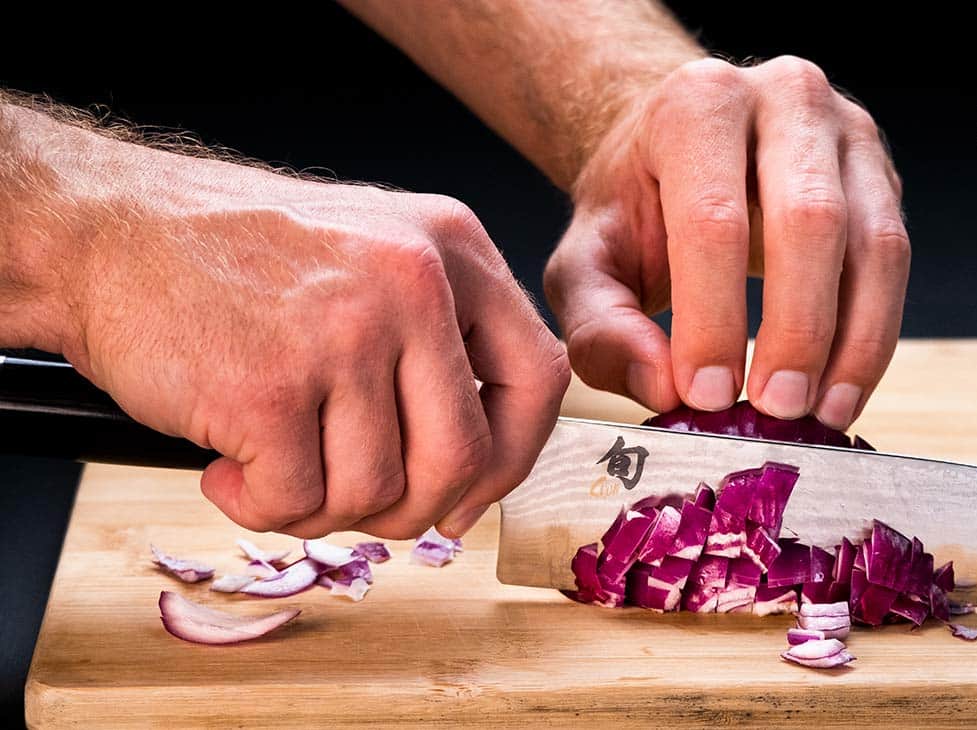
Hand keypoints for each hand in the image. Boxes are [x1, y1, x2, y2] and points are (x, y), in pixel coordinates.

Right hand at [51, 141, 567, 538]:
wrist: (109, 230)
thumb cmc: (241, 258)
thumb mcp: (374, 257)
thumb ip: (438, 348)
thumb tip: (476, 479)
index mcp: (452, 246)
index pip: (537, 377)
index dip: (512, 456)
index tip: (470, 492)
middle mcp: (412, 282)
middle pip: (464, 456)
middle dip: (413, 507)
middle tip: (360, 502)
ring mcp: (341, 333)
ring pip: (377, 491)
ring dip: (322, 506)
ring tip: (275, 462)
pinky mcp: (268, 388)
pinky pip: (297, 503)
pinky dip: (259, 506)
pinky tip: (228, 465)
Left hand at [544, 57, 908, 428]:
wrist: (676, 149)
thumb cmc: (631, 207)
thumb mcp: (586, 263)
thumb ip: (602, 328)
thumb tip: (663, 388)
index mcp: (696, 105)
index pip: (713, 218)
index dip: (714, 317)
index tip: (706, 395)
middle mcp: (783, 98)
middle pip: (809, 219)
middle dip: (797, 329)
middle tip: (774, 408)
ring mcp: (845, 131)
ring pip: (873, 241)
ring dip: (852, 342)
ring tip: (818, 414)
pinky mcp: (880, 174)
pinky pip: (895, 259)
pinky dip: (873, 335)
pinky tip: (842, 391)